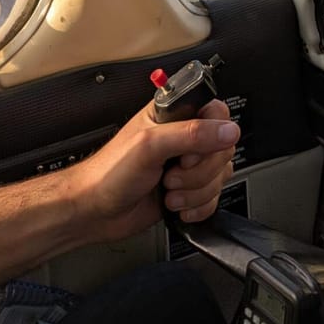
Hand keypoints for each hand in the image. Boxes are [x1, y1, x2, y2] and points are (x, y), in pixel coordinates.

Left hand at [68, 98, 238, 242]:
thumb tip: (228, 130)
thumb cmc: (110, 172)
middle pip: (224, 149)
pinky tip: (176, 205)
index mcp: (175, 113)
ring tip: (168, 189)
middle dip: (199, 171)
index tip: (188, 151)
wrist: (95, 211)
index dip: (212, 134)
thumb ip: (191, 133)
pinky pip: (214, 198)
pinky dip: (198, 206)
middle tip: (172, 173)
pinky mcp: (189, 190)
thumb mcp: (150, 145)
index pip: (217, 112)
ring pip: (221, 176)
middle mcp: (184, 136)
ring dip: (195, 191)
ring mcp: (188, 165)